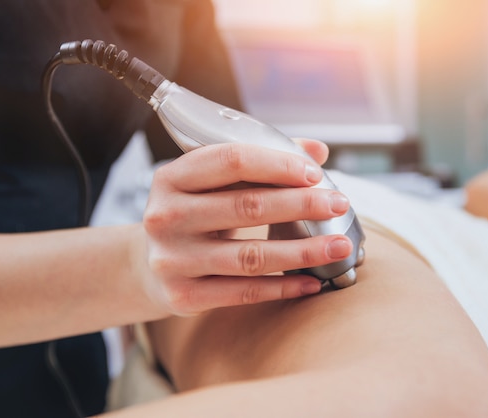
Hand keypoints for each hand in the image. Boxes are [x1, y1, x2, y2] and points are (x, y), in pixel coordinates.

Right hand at [138, 140, 352, 315]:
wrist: (149, 266)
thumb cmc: (193, 214)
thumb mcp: (212, 183)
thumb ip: (261, 161)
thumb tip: (317, 150)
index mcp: (172, 177)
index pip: (232, 160)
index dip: (278, 165)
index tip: (315, 174)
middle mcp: (167, 216)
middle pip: (247, 206)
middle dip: (302, 205)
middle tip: (339, 205)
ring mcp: (173, 259)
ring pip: (250, 255)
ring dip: (302, 251)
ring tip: (339, 246)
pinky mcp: (183, 295)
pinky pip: (243, 292)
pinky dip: (283, 287)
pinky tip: (312, 282)